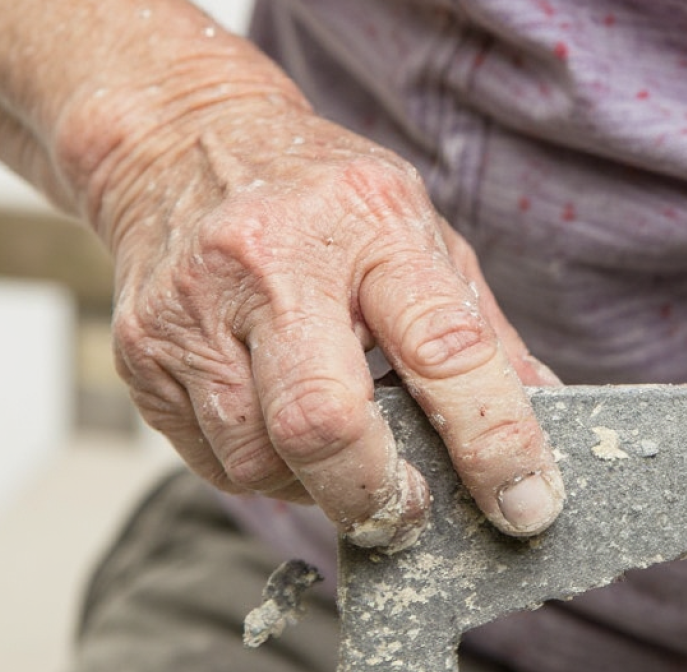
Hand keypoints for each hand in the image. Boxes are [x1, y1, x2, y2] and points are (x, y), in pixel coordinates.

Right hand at [81, 47, 563, 551]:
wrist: (178, 144)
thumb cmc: (318, 200)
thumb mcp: (418, 234)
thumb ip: (481, 332)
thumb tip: (543, 420)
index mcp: (368, 226)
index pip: (443, 347)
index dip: (493, 441)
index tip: (525, 504)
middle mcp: (271, 262)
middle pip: (324, 423)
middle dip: (376, 494)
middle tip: (405, 512)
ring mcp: (193, 310)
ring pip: (262, 460)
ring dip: (316, 487)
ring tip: (338, 456)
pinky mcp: (143, 354)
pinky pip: (216, 463)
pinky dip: (266, 473)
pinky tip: (281, 434)